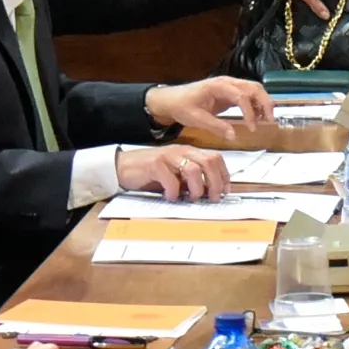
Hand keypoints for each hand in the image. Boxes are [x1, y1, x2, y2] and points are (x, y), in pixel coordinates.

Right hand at [115, 142, 232, 201]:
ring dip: (197, 188)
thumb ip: (191, 180)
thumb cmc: (150, 173)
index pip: (215, 158)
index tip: (225, 191)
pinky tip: (170, 197)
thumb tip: (210, 192)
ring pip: (193, 169)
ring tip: (192, 198)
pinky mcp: (155, 164)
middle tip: (213, 198)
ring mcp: (168, 156)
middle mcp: (181, 151)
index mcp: (189, 152)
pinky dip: (174, 192)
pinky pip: (171, 179)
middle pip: (209, 161)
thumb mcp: (175, 174)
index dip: (224, 175)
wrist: (123, 166)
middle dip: (215, 182)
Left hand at [148, 72, 273, 135]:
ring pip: (254, 90)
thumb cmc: (181, 106)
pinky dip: (256, 105)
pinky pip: (248, 96)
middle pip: (254, 88)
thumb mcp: (196, 119)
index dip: (250, 112)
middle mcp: (227, 82)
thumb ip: (215, 126)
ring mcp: (229, 86)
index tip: (252, 127)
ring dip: (263, 103)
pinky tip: (257, 119)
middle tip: (269, 121)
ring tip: (265, 121)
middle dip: (265, 103)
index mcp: (218, 86)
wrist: (172, 99)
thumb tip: (233, 136)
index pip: (241, 96)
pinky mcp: (230, 92)